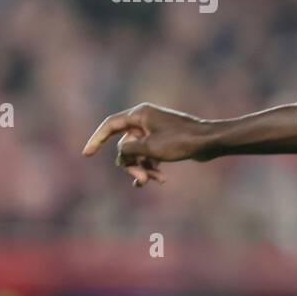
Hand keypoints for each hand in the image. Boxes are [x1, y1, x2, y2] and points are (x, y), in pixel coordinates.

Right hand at [81, 102, 215, 187]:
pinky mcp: (164, 141)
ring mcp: (155, 130)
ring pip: (138, 153)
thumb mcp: (149, 148)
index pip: (110, 125)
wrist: (210, 142)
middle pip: (125, 145)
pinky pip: (149, 155)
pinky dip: (152, 166)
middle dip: (131, 164)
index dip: (96, 139)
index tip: (86, 154)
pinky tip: (160, 179)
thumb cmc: (181, 141)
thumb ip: (128, 152)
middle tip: (141, 178)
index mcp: (139, 114)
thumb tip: (121, 157)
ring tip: (154, 180)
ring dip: (142, 168)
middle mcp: (145, 119)